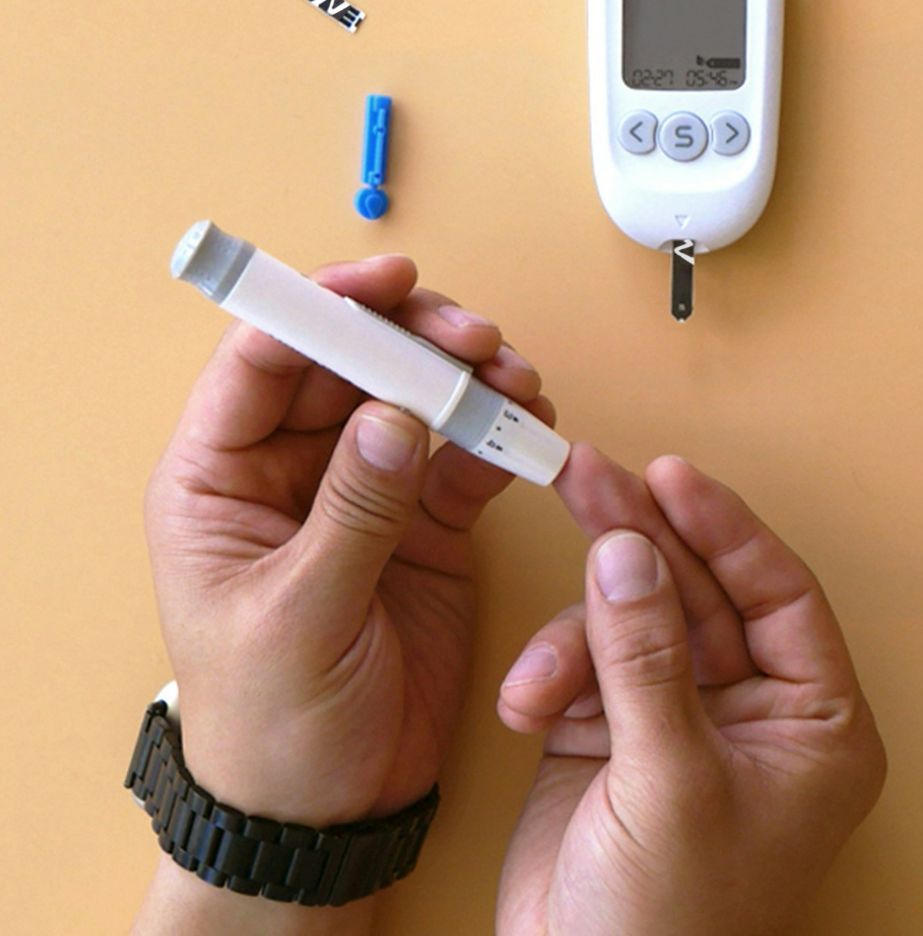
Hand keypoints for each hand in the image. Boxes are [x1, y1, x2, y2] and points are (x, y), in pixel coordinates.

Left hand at [136, 254, 553, 931]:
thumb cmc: (274, 724)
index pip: (261, 364)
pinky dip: (502, 434)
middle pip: (350, 364)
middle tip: (476, 340)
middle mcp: (290, 472)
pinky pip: (466, 454)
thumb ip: (351, 512)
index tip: (385, 284)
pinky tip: (531, 427)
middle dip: (416, 339)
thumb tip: (396, 416)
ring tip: (518, 383)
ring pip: (416, 398)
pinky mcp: (427, 525)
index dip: (320, 309)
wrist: (328, 810)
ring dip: (470, 379)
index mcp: (219, 483)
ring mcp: (364, 493)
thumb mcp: (301, 617)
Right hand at [494, 446, 886, 934]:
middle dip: (642, 541)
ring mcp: (682, 723)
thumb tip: (630, 550)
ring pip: (634, 624)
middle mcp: (756, 714)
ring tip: (546, 676)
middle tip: (587, 475)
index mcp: (816, 724)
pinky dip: (553, 678)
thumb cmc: (673, 924)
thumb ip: (648, 658)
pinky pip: (586, 668)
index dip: (725, 528)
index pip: (780, 593)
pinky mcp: (614, 739)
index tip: (670, 475)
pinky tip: (531, 707)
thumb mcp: (670, 780)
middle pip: (703, 593)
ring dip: (580, 633)